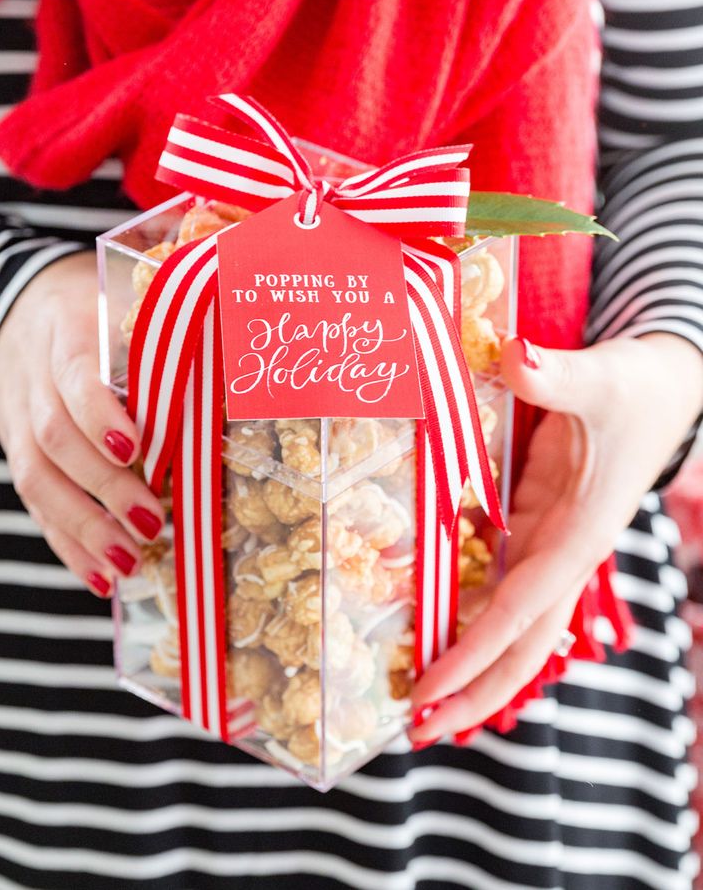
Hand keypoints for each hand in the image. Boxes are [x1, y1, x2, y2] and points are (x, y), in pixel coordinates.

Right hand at [0, 252, 165, 595]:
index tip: (138, 449)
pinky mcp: (17, 453)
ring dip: (83, 528)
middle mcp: (32, 378)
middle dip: (104, 487)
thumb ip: (169, 333)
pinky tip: (100, 575)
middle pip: (54, 438)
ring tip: (127, 563)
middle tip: (152, 522)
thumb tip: (241, 360)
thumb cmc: (97, 310)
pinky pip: (34, 505)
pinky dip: (67, 544)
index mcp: (65, 331)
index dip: (100, 415)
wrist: (21, 310)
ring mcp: (17, 419)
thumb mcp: (126, 303)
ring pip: (36, 480)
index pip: (75, 376)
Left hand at [410, 331, 702, 742]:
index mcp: (582, 535)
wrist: (668, 385)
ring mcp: (552, 541)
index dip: (474, 652)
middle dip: (473, 688)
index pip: (520, 610)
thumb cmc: (640, 386)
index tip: (428, 689)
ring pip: (509, 620)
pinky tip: (431, 620)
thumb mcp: (602, 377)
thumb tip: (514, 356)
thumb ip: (557, 374)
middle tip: (414, 727)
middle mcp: (565, 551)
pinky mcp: (539, 522)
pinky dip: (468, 607)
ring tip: (417, 694)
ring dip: (468, 658)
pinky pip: (501, 579)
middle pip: (520, 643)